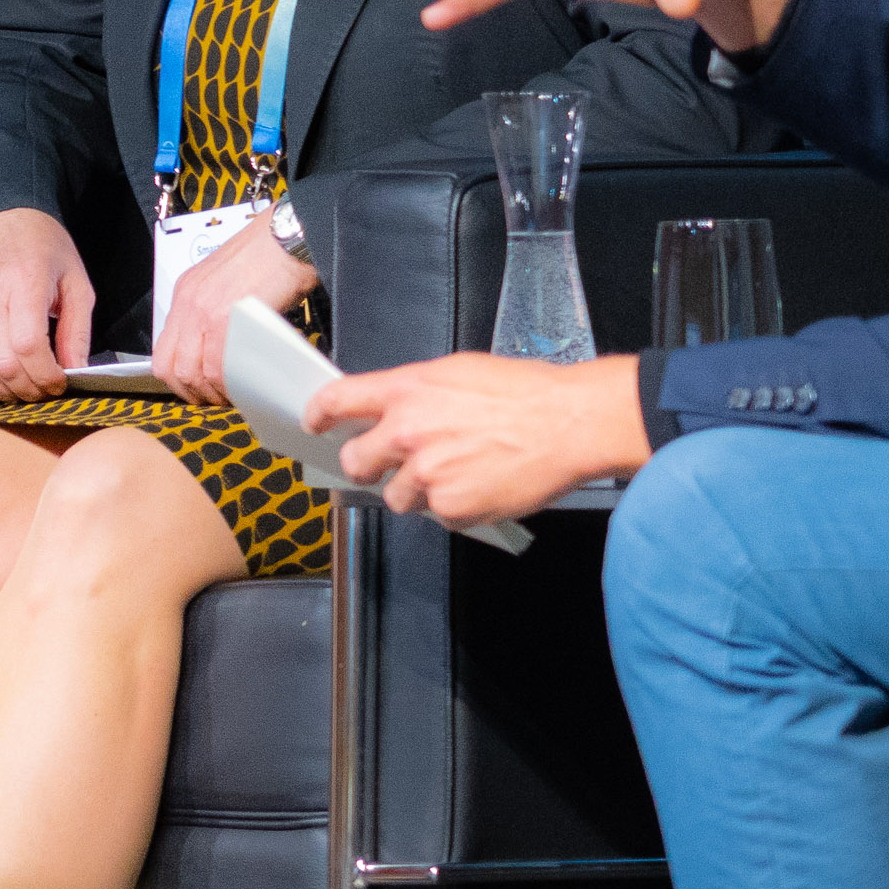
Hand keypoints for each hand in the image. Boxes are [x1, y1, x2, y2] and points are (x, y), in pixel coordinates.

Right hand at [0, 207, 95, 399]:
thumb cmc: (44, 248)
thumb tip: (76, 371)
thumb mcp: (77, 284)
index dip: (45, 374)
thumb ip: (77, 331)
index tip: (60, 382)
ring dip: (3, 389)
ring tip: (24, 389)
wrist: (4, 221)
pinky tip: (1, 381)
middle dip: (27, 388)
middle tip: (46, 390)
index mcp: (25, 283)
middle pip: (2, 362)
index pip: (28, 344)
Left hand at [151, 216, 311, 404]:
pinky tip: (242, 386)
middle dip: (191, 392)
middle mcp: (187, 304)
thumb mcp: (226, 281)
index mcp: (184, 294)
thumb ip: (215, 310)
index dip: (177, 379)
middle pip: (172, 367)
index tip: (196, 389)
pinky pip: (218, 366)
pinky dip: (228, 383)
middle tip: (213, 399)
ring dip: (210, 392)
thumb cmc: (268, 254)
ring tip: (231, 396)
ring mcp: (203, 313)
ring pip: (192, 372)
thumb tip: (218, 345)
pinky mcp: (226, 320)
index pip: (163, 351)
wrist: (288, 236)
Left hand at [311, 351, 648, 527]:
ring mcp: (426, 474)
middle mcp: (406, 433)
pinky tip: (482, 484)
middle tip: (392, 463)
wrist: (572, 424)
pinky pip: (438, 515)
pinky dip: (456, 506)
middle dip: (368, 465)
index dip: (319, 414)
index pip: (336, 401)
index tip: (316, 423)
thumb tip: (394, 409)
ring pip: (398, 495)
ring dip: (421, 489)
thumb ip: (417, 394)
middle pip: (355, 460)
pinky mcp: (450, 507)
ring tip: (462, 470)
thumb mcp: (460, 373)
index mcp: (407, 392)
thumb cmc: (528, 394)